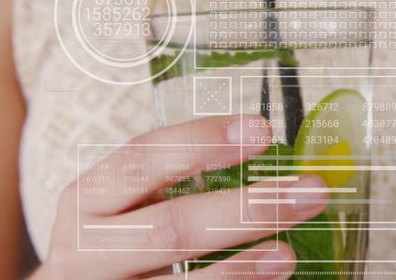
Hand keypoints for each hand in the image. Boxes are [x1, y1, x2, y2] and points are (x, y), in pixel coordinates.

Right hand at [34, 115, 327, 278]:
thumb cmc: (113, 240)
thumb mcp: (124, 204)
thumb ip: (176, 178)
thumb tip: (265, 148)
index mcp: (88, 199)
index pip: (143, 159)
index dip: (201, 141)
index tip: (263, 130)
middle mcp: (86, 247)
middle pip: (169, 226)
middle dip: (246, 208)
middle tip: (310, 191)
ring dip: (240, 266)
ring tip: (288, 252)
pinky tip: (269, 277)